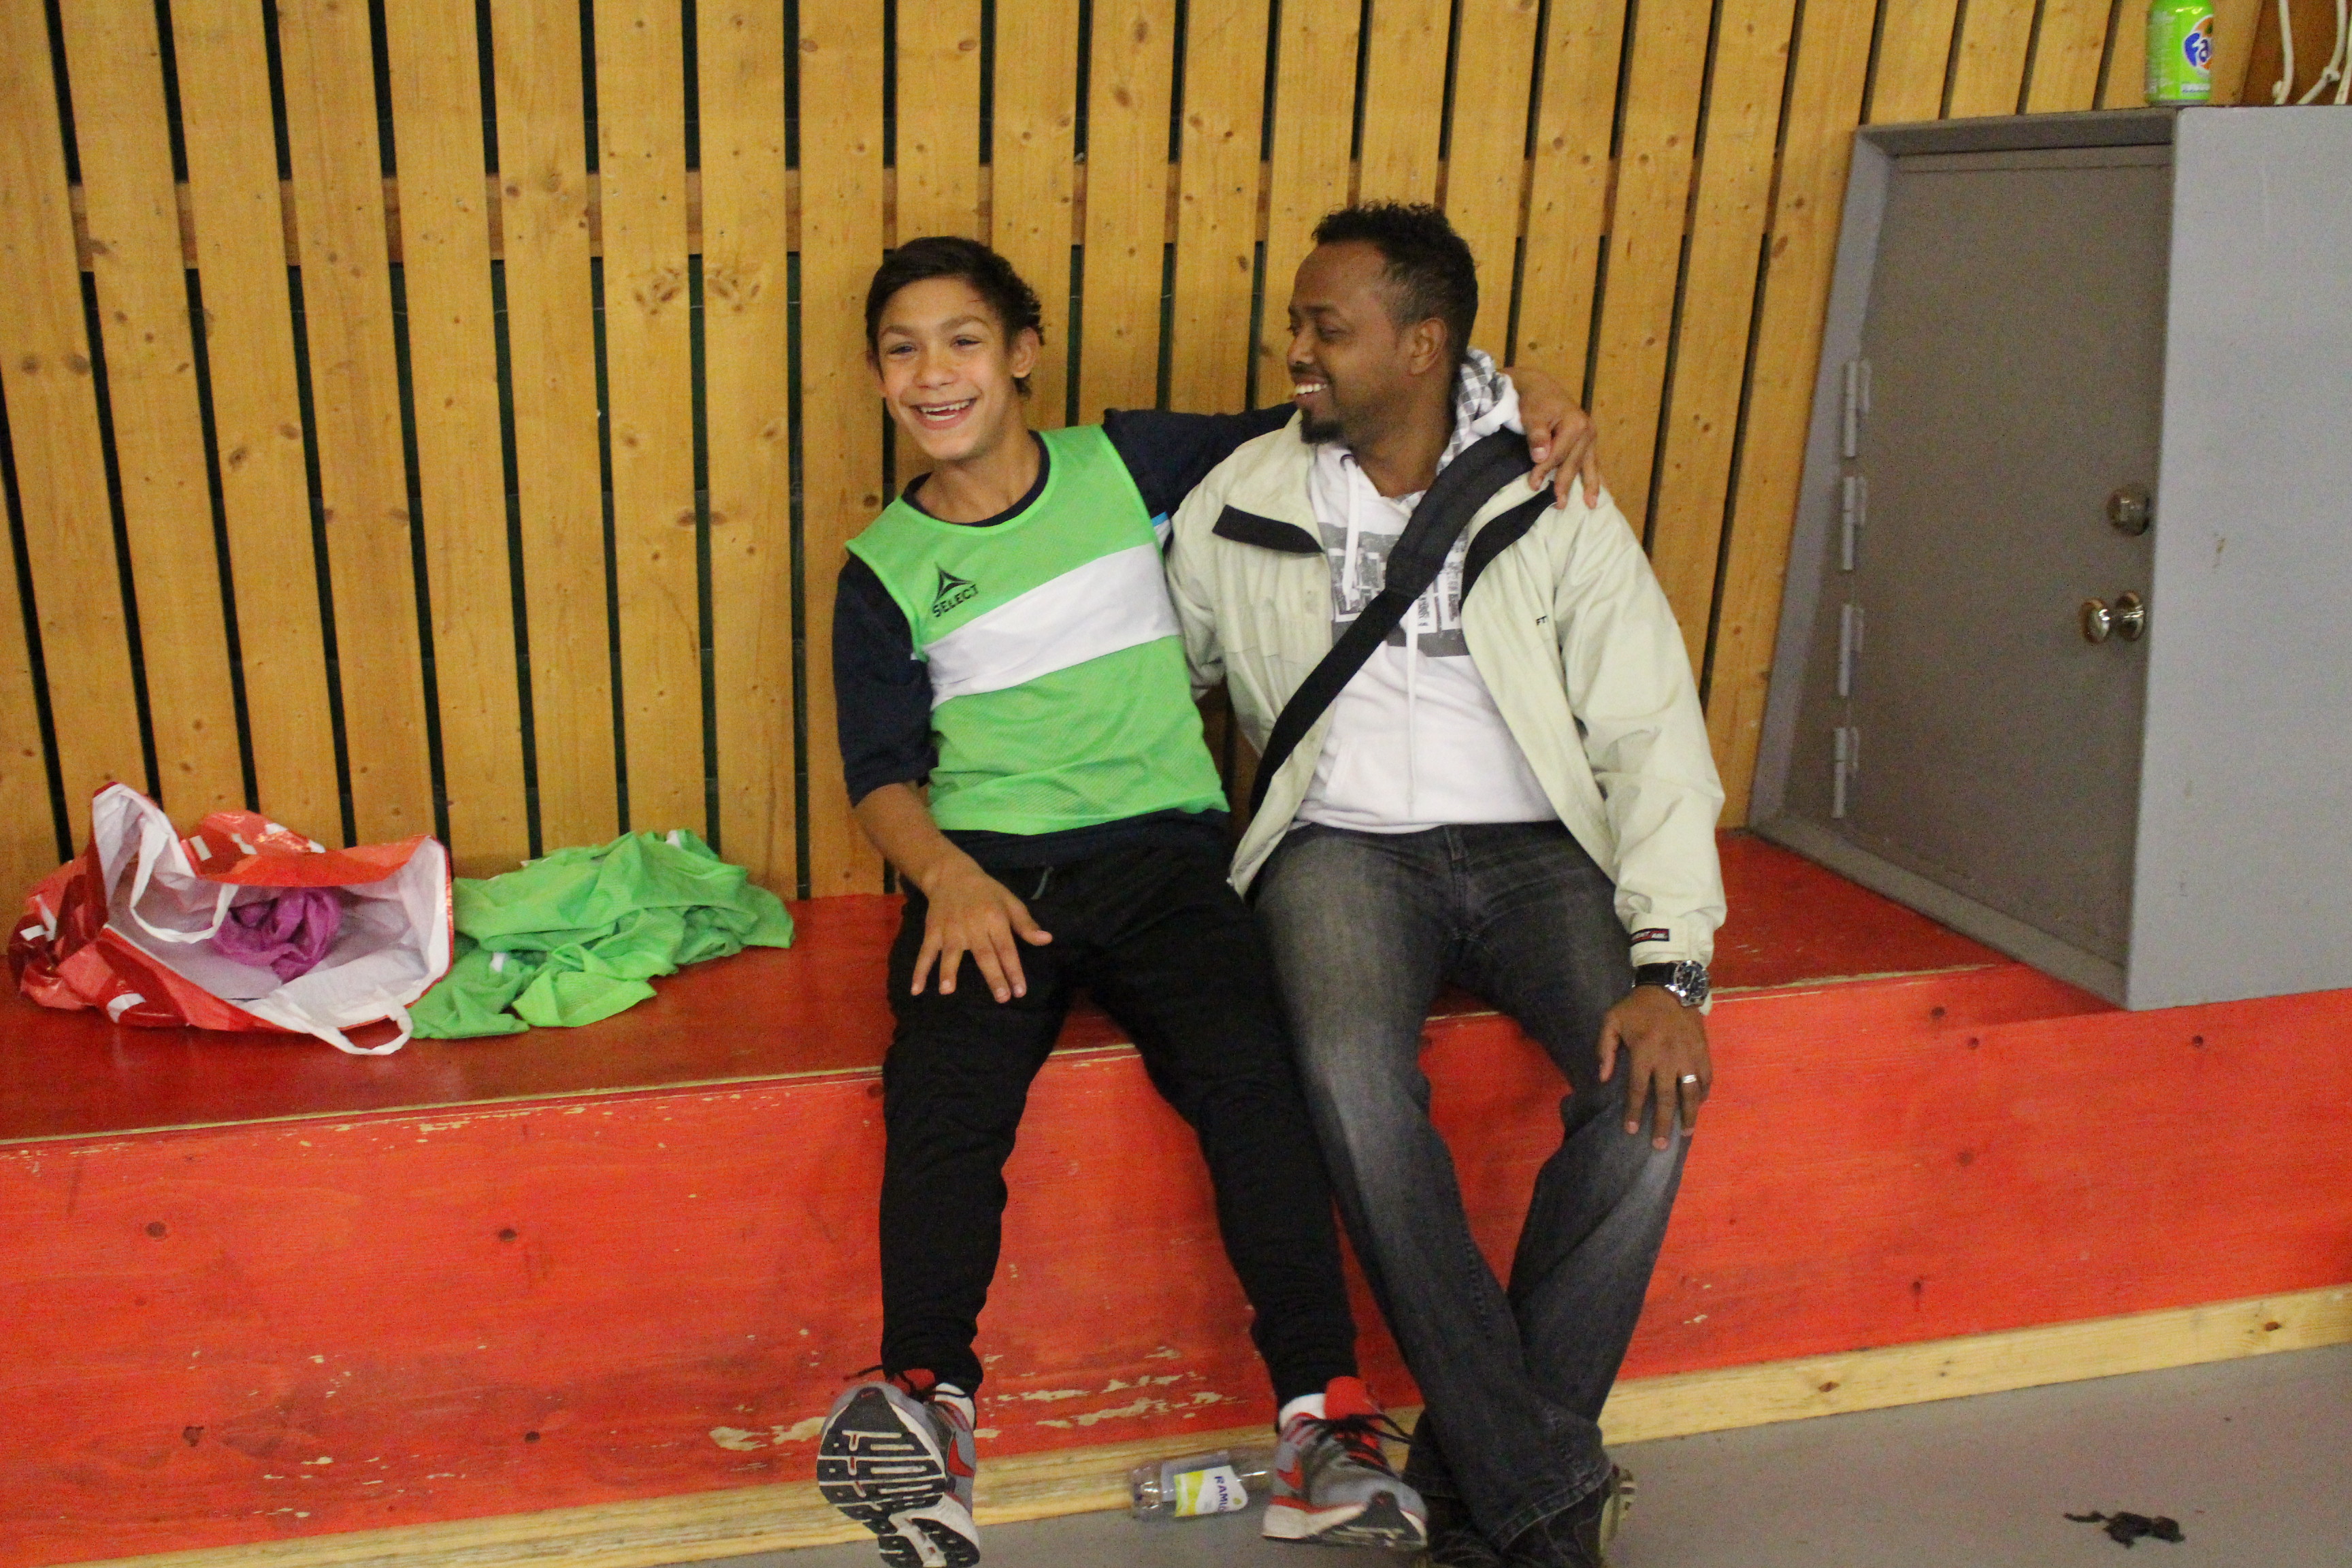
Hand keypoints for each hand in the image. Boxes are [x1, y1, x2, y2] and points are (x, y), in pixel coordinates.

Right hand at [912, 858, 1051, 1001]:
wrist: (951, 875)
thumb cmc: (986, 892)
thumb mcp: (1010, 901)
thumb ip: (1026, 924)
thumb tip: (1047, 940)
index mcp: (995, 918)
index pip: (1007, 948)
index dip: (1014, 970)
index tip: (1020, 991)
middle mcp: (973, 926)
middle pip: (983, 954)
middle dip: (993, 976)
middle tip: (1001, 998)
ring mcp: (950, 929)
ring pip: (951, 953)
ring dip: (948, 971)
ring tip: (947, 990)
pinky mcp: (933, 931)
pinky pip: (926, 953)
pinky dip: (919, 970)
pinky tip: (916, 989)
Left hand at [1502, 365, 1603, 507]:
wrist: (1541, 388)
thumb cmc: (1535, 402)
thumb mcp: (1531, 416)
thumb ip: (1536, 436)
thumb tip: (1540, 457)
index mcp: (1575, 424)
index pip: (1558, 455)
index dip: (1544, 471)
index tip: (1532, 485)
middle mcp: (1588, 431)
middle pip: (1574, 463)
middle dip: (1566, 484)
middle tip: (1559, 505)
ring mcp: (1591, 436)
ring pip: (1590, 465)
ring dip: (1591, 486)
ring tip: (1591, 505)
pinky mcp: (1590, 440)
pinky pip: (1593, 461)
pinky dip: (1596, 476)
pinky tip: (1600, 491)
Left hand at [1597, 986, 1712, 1149]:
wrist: (1671, 986)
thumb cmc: (1637, 1007)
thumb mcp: (1611, 1020)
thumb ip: (1604, 1049)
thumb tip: (1602, 1078)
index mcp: (1644, 1051)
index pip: (1638, 1089)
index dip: (1633, 1112)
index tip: (1630, 1131)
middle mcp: (1668, 1057)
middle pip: (1665, 1098)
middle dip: (1662, 1123)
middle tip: (1659, 1145)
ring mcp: (1688, 1056)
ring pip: (1690, 1092)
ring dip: (1688, 1115)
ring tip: (1686, 1133)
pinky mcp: (1703, 1052)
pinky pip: (1705, 1078)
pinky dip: (1702, 1094)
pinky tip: (1697, 1105)